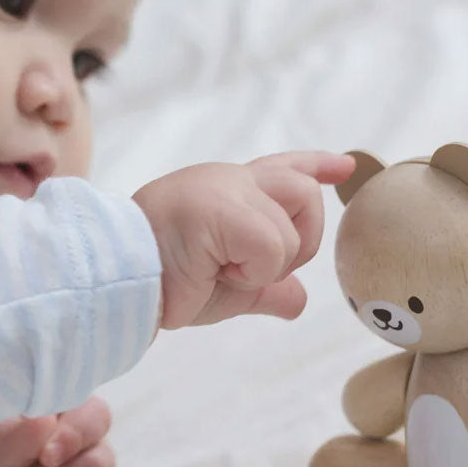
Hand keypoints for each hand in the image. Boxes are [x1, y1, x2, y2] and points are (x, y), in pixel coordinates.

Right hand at [132, 151, 354, 328]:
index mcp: (230, 190)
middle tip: (254, 268)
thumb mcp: (229, 289)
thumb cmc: (165, 284)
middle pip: (304, 193)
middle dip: (300, 239)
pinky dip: (252, 272)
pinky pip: (271, 246)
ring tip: (222, 271)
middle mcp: (230, 179)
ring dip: (266, 265)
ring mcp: (225, 187)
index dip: (317, 165)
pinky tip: (217, 271)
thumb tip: (297, 300)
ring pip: (291, 229)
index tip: (345, 166)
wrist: (121, 286)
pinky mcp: (220, 206)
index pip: (285, 166)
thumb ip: (267, 287)